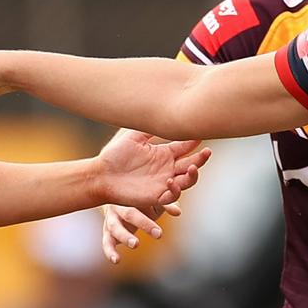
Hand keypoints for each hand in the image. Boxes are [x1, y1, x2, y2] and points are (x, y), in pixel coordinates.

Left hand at [96, 131, 210, 215]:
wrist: (100, 175)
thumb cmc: (114, 155)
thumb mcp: (133, 136)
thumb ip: (149, 127)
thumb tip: (165, 110)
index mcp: (164, 153)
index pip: (185, 147)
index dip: (195, 141)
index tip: (201, 133)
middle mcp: (167, 168)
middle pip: (192, 164)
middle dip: (201, 159)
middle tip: (207, 152)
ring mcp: (163, 183)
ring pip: (187, 181)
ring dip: (193, 175)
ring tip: (192, 168)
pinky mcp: (156, 196)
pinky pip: (172, 196)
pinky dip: (175, 189)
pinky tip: (171, 180)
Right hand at [100, 202, 182, 263]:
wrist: (116, 201)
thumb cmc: (140, 201)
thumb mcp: (153, 202)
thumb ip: (166, 204)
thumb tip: (178, 212)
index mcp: (132, 196)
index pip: (144, 199)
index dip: (158, 205)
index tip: (173, 213)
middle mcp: (119, 207)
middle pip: (130, 214)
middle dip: (144, 223)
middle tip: (159, 233)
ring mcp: (111, 220)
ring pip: (115, 228)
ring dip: (125, 236)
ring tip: (136, 244)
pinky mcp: (107, 233)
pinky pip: (106, 243)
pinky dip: (110, 252)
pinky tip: (116, 260)